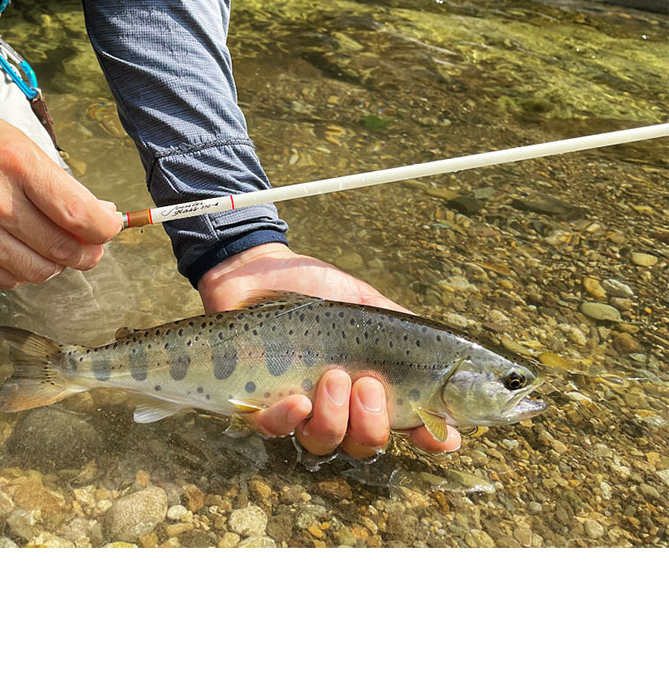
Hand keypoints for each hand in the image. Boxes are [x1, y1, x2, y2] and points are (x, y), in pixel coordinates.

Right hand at [0, 94, 121, 289]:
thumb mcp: (16, 140)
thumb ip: (56, 180)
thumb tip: (96, 213)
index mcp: (16, 164)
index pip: (78, 215)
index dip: (105, 228)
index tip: (109, 225)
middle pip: (63, 249)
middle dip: (88, 250)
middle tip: (91, 242)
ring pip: (38, 270)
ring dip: (58, 264)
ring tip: (58, 246)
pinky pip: (6, 278)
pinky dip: (25, 271)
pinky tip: (25, 252)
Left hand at [197, 242, 461, 457]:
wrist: (259, 268)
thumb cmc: (316, 288)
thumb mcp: (367, 303)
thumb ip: (404, 330)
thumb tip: (456, 360)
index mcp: (370, 386)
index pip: (407, 426)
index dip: (430, 438)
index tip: (442, 435)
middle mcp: (337, 406)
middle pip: (366, 445)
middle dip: (374, 423)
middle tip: (368, 384)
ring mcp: (298, 408)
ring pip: (325, 442)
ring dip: (335, 417)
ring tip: (332, 377)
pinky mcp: (257, 403)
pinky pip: (275, 430)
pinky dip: (288, 420)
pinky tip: (296, 400)